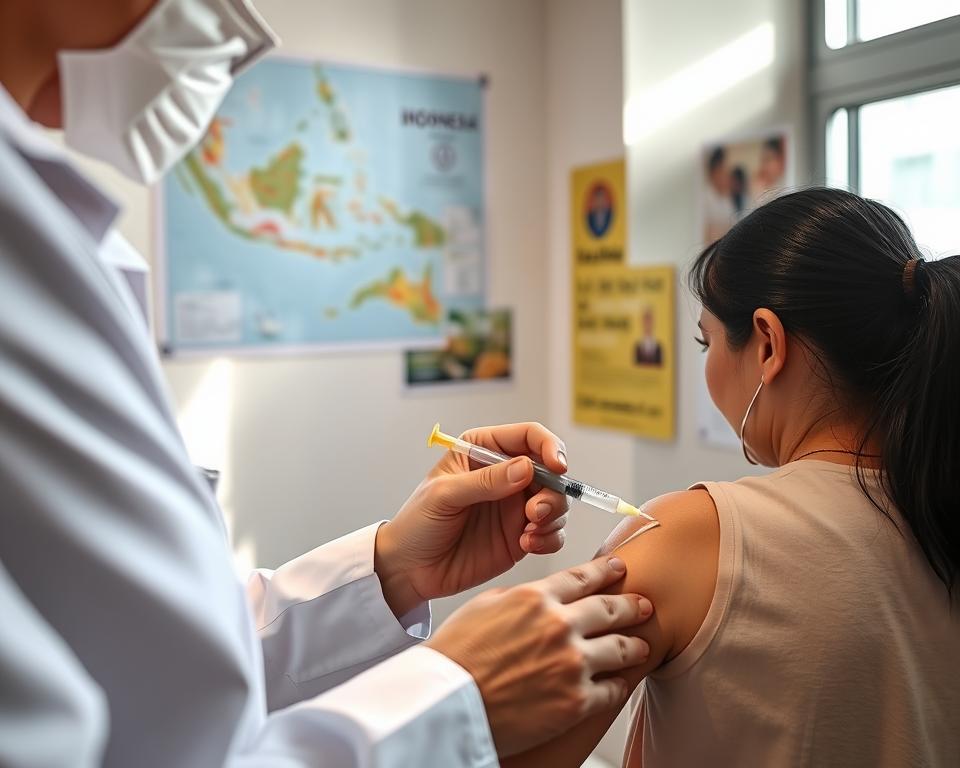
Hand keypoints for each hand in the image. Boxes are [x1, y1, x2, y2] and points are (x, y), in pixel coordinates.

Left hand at [375, 422, 569, 615]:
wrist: (409, 570)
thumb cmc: (417, 523)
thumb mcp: (444, 495)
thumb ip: (485, 481)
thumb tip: (527, 468)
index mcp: (483, 450)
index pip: (529, 436)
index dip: (549, 447)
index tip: (557, 467)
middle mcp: (505, 474)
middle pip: (551, 471)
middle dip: (553, 491)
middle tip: (536, 513)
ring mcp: (515, 506)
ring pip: (557, 501)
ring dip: (554, 515)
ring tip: (530, 532)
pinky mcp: (520, 535)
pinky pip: (552, 532)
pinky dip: (550, 538)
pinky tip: (528, 545)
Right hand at [425, 556, 652, 756]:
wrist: (448, 704)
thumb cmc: (455, 657)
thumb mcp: (482, 607)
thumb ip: (518, 598)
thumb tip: (538, 597)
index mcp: (535, 598)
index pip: (582, 577)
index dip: (606, 571)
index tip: (619, 568)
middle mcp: (559, 626)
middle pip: (610, 609)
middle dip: (631, 605)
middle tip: (643, 604)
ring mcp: (571, 664)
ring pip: (620, 649)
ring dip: (634, 646)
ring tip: (641, 645)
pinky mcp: (576, 702)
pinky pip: (611, 690)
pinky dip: (618, 685)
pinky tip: (620, 683)